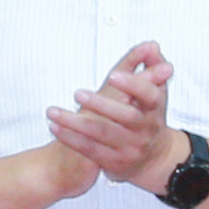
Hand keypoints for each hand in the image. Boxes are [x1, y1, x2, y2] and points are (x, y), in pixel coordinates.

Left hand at [41, 41, 186, 196]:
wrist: (153, 158)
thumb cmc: (147, 116)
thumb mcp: (154, 91)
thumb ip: (151, 65)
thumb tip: (150, 45)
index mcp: (154, 108)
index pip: (149, 95)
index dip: (133, 85)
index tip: (113, 76)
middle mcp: (145, 129)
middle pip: (124, 117)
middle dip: (100, 105)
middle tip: (77, 94)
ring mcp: (130, 148)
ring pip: (101, 134)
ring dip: (74, 123)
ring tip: (53, 111)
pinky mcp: (114, 162)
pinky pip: (90, 150)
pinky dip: (70, 138)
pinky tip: (54, 127)